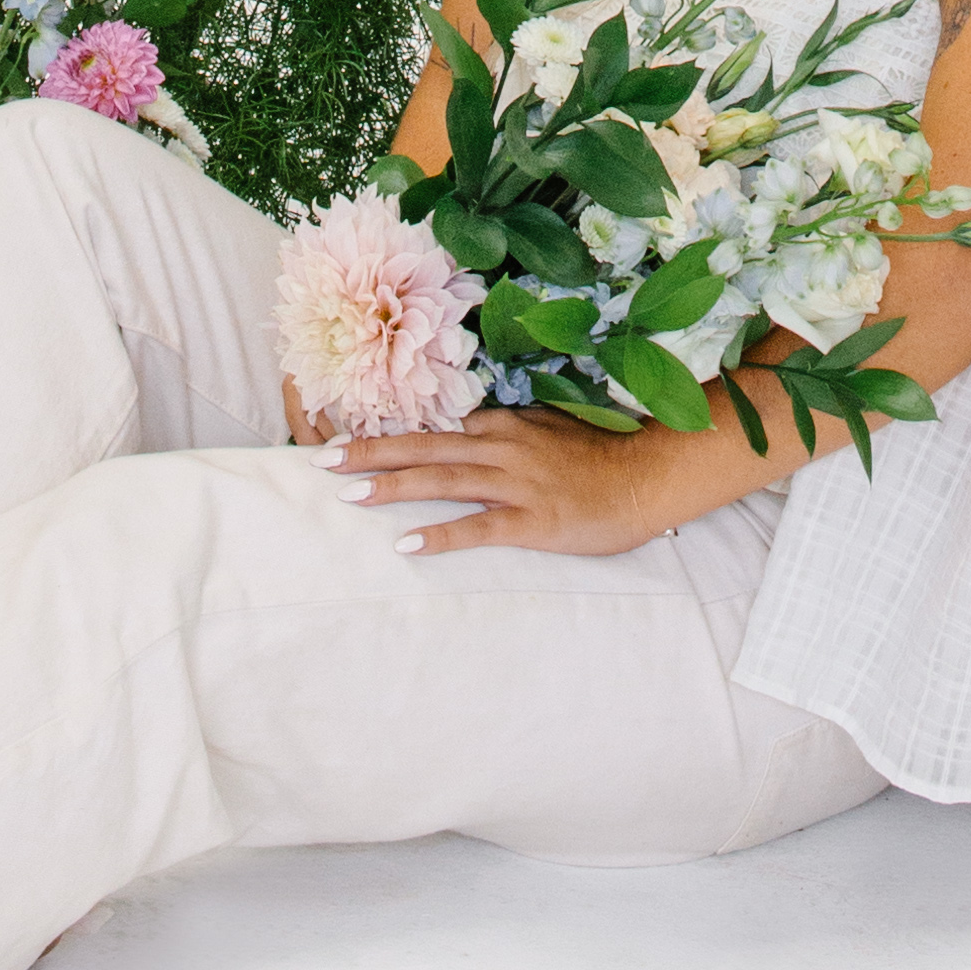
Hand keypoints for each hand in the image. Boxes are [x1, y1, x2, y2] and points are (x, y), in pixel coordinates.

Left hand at [311, 410, 699, 558]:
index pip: (435, 427)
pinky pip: (477, 527)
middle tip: (323, 461)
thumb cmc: (599, 457)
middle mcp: (502, 448)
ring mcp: (516, 483)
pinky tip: (406, 544)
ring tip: (349, 495)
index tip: (344, 442)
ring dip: (393, 486)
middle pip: (425, 447)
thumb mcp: (547, 429)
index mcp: (504, 425)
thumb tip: (468, 431)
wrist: (648, 477)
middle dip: (371, 453)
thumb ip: (506, 431)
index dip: (388, 435)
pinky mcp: (531, 520)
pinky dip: (439, 534)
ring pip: (442, 480)